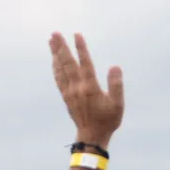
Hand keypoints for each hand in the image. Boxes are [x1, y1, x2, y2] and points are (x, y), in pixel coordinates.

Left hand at [50, 32, 123, 146]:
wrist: (92, 136)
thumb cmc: (107, 120)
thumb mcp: (118, 105)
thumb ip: (116, 85)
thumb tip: (114, 67)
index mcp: (90, 88)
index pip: (85, 63)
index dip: (81, 48)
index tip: (77, 35)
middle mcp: (77, 88)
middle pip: (67, 63)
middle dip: (61, 47)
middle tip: (55, 33)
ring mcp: (69, 93)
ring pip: (60, 69)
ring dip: (55, 54)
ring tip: (51, 41)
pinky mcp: (66, 97)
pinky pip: (58, 79)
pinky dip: (55, 67)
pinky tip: (54, 60)